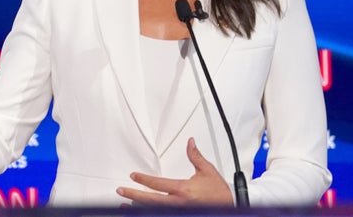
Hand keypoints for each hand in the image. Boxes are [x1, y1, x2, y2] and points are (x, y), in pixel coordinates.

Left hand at [116, 137, 233, 205]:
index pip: (158, 184)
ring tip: (125, 204)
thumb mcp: (207, 170)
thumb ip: (195, 156)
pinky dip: (150, 212)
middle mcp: (178, 203)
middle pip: (150, 200)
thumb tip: (190, 143)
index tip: (133, 176)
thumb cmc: (219, 192)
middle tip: (121, 191)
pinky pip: (162, 214)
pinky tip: (142, 210)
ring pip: (153, 210)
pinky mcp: (183, 215)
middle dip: (134, 195)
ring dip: (138, 207)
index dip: (143, 179)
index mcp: (183, 189)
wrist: (231, 205)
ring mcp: (179, 212)